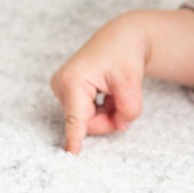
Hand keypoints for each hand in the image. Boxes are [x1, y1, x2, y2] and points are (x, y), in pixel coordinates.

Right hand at [50, 8, 193, 153]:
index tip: (70, 155)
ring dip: (106, 112)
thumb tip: (120, 126)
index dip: (75, 138)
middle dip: (108, 118)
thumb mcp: (132, 81)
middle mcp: (61, 84)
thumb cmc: (124, 53)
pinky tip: (106, 91)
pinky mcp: (66, 92)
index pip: (76, 117)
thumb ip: (129, 108)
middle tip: (121, 99)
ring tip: (112, 90)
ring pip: (86, 120)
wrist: (120, 37)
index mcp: (74, 80)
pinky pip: (85, 114)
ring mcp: (61, 89)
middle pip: (86, 123)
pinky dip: (101, 108)